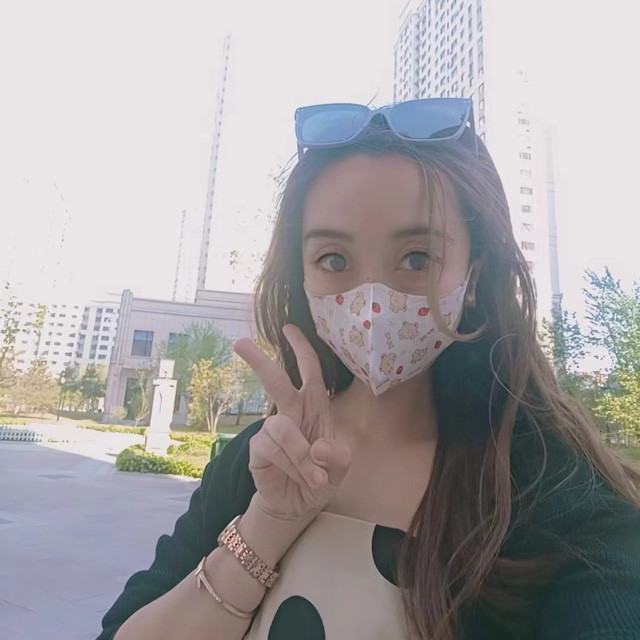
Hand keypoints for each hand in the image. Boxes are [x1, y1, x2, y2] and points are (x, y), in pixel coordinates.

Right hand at [233, 324, 351, 522]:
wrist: (298, 505)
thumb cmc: (320, 478)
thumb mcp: (340, 469)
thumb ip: (338, 458)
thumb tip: (318, 448)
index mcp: (314, 408)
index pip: (309, 372)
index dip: (302, 349)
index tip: (289, 328)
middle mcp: (292, 413)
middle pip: (276, 382)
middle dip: (259, 362)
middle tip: (240, 343)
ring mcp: (272, 430)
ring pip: (282, 427)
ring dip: (300, 455)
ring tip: (314, 477)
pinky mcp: (259, 448)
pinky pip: (272, 449)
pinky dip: (290, 465)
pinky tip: (296, 476)